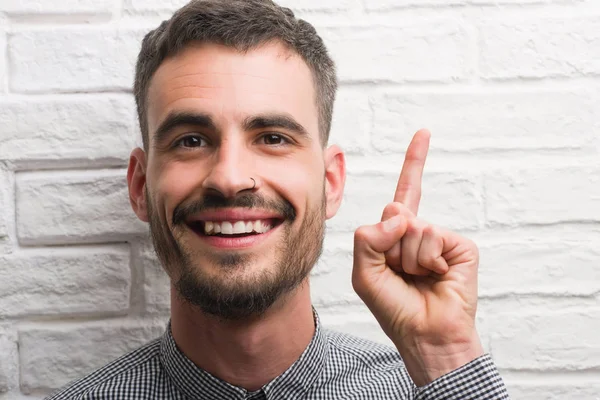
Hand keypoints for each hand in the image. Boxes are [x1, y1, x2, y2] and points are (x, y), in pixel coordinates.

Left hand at [351, 129, 483, 386]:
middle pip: (395, 211)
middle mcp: (420, 231)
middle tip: (401, 272)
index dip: (414, 163)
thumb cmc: (394, 307)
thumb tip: (399, 211)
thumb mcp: (364, 273)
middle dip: (390, 246)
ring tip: (419, 277)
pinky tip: (437, 276)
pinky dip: (427, 260)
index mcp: (398, 235)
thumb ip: (368, 237)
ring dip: (408, 258)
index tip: (424, 133)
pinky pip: (432, 236)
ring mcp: (441, 237)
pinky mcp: (461, 246)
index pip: (405, 192)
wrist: (425, 335)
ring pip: (413, 227)